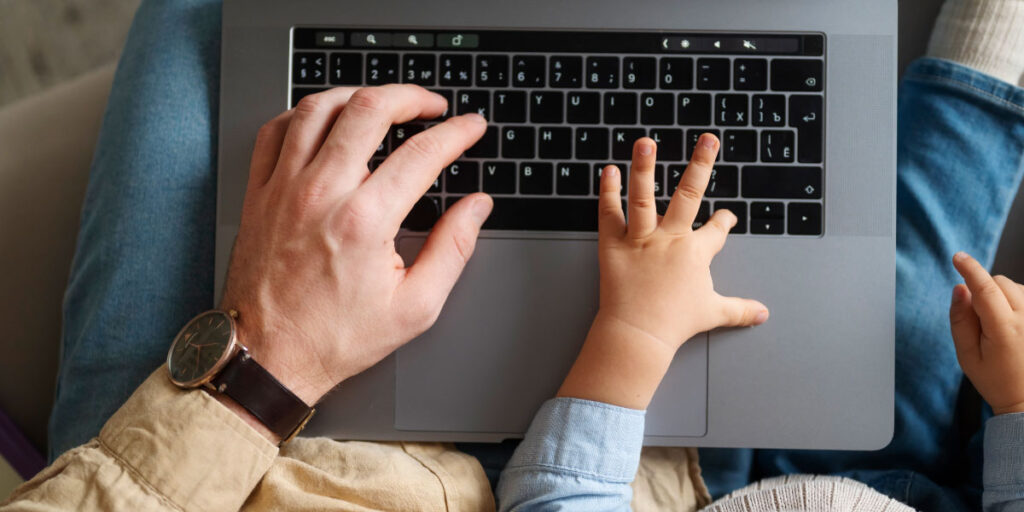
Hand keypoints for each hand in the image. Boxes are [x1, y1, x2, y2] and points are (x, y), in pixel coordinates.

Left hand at [220, 85, 491, 408]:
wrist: (269, 357)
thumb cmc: (336, 338)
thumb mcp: (414, 307)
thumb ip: (453, 249)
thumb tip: (476, 207)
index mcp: (364, 221)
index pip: (422, 153)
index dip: (456, 132)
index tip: (471, 127)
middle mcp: (321, 194)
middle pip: (368, 109)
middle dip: (410, 96)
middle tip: (431, 105)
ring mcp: (284, 188)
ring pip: (320, 107)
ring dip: (359, 95)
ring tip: (384, 103)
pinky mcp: (259, 193)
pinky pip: (277, 129)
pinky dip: (306, 113)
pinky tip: (327, 121)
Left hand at [557, 135, 768, 408]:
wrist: (640, 333)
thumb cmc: (675, 323)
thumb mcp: (713, 313)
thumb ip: (739, 309)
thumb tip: (763, 314)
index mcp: (696, 252)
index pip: (716, 230)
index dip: (724, 222)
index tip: (727, 216)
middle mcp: (671, 238)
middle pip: (689, 194)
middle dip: (701, 164)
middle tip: (709, 139)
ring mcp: (641, 239)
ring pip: (643, 196)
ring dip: (644, 166)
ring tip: (645, 142)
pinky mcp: (614, 245)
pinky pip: (610, 213)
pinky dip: (608, 191)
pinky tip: (609, 171)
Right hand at [950, 252, 1023, 414]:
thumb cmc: (996, 380)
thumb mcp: (966, 355)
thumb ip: (960, 320)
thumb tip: (960, 290)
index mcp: (1005, 330)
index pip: (986, 290)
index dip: (970, 269)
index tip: (958, 257)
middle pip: (1001, 283)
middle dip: (984, 289)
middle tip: (979, 316)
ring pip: (1015, 287)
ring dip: (1001, 295)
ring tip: (997, 323)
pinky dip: (1014, 301)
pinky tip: (1011, 322)